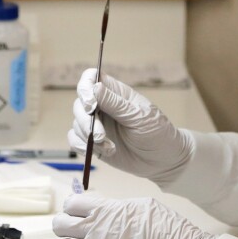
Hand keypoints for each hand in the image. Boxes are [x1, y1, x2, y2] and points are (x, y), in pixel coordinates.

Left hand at [52, 194, 216, 238]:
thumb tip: (108, 208)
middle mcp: (97, 230)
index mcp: (107, 210)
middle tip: (68, 229)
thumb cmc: (168, 229)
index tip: (74, 210)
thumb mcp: (143, 205)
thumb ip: (119, 207)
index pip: (72, 203)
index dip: (70, 206)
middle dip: (61, 225)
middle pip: (60, 224)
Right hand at [69, 69, 192, 183]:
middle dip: (85, 121)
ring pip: (76, 123)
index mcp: (115, 93)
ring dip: (88, 137)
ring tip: (110, 147)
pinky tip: (103, 152)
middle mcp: (102, 106)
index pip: (91, 78)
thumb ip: (116, 104)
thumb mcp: (139, 116)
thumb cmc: (157, 132)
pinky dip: (83, 147)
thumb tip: (95, 87)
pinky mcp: (93, 142)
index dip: (84, 87)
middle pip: (79, 104)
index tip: (90, 105)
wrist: (162, 160)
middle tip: (100, 136)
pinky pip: (75, 140)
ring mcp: (97, 124)